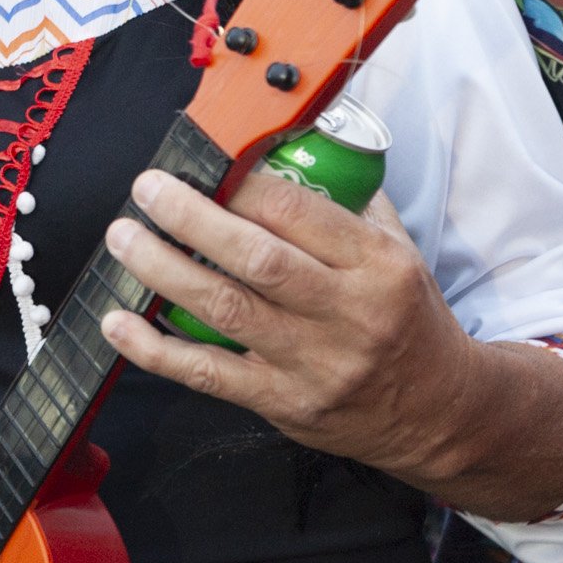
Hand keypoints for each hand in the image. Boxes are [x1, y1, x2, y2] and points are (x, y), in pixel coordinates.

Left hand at [97, 168, 483, 486]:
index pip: (300, 213)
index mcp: (377, 265)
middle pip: (255, 259)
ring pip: (225, 310)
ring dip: (162, 271)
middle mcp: (346, 313)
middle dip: (190, 219)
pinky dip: (156, 349)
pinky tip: (120, 323)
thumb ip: (346, 201)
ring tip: (124, 239)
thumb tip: (281, 148)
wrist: (442, 414)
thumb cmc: (407, 319)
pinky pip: (209, 374)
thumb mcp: (399, 251)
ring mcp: (313, 363)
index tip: (203, 165)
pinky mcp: (284, 404)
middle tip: (148, 190)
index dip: (242, 186)